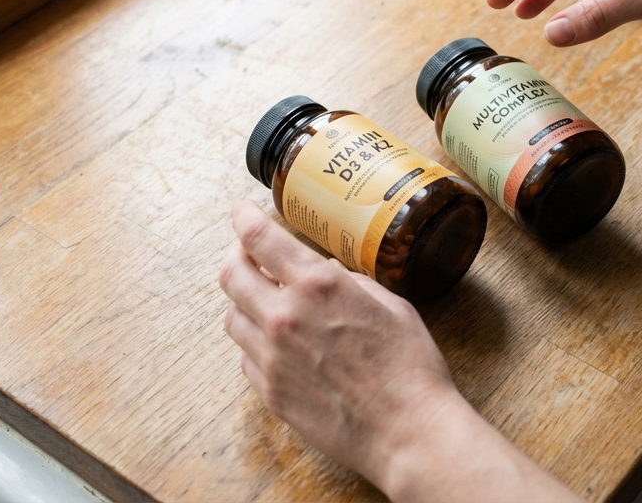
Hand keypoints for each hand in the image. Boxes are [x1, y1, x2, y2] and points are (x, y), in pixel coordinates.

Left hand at [219, 200, 583, 502]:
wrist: (408, 431)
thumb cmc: (410, 367)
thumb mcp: (390, 305)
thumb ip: (349, 283)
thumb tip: (328, 275)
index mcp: (317, 286)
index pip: (259, 239)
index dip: (244, 218)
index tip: (240, 210)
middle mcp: (284, 318)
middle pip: (231, 275)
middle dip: (236, 257)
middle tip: (249, 254)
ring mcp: (272, 359)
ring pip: (232, 318)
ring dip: (244, 302)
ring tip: (265, 302)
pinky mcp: (270, 393)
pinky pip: (246, 358)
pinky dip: (256, 343)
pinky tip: (278, 344)